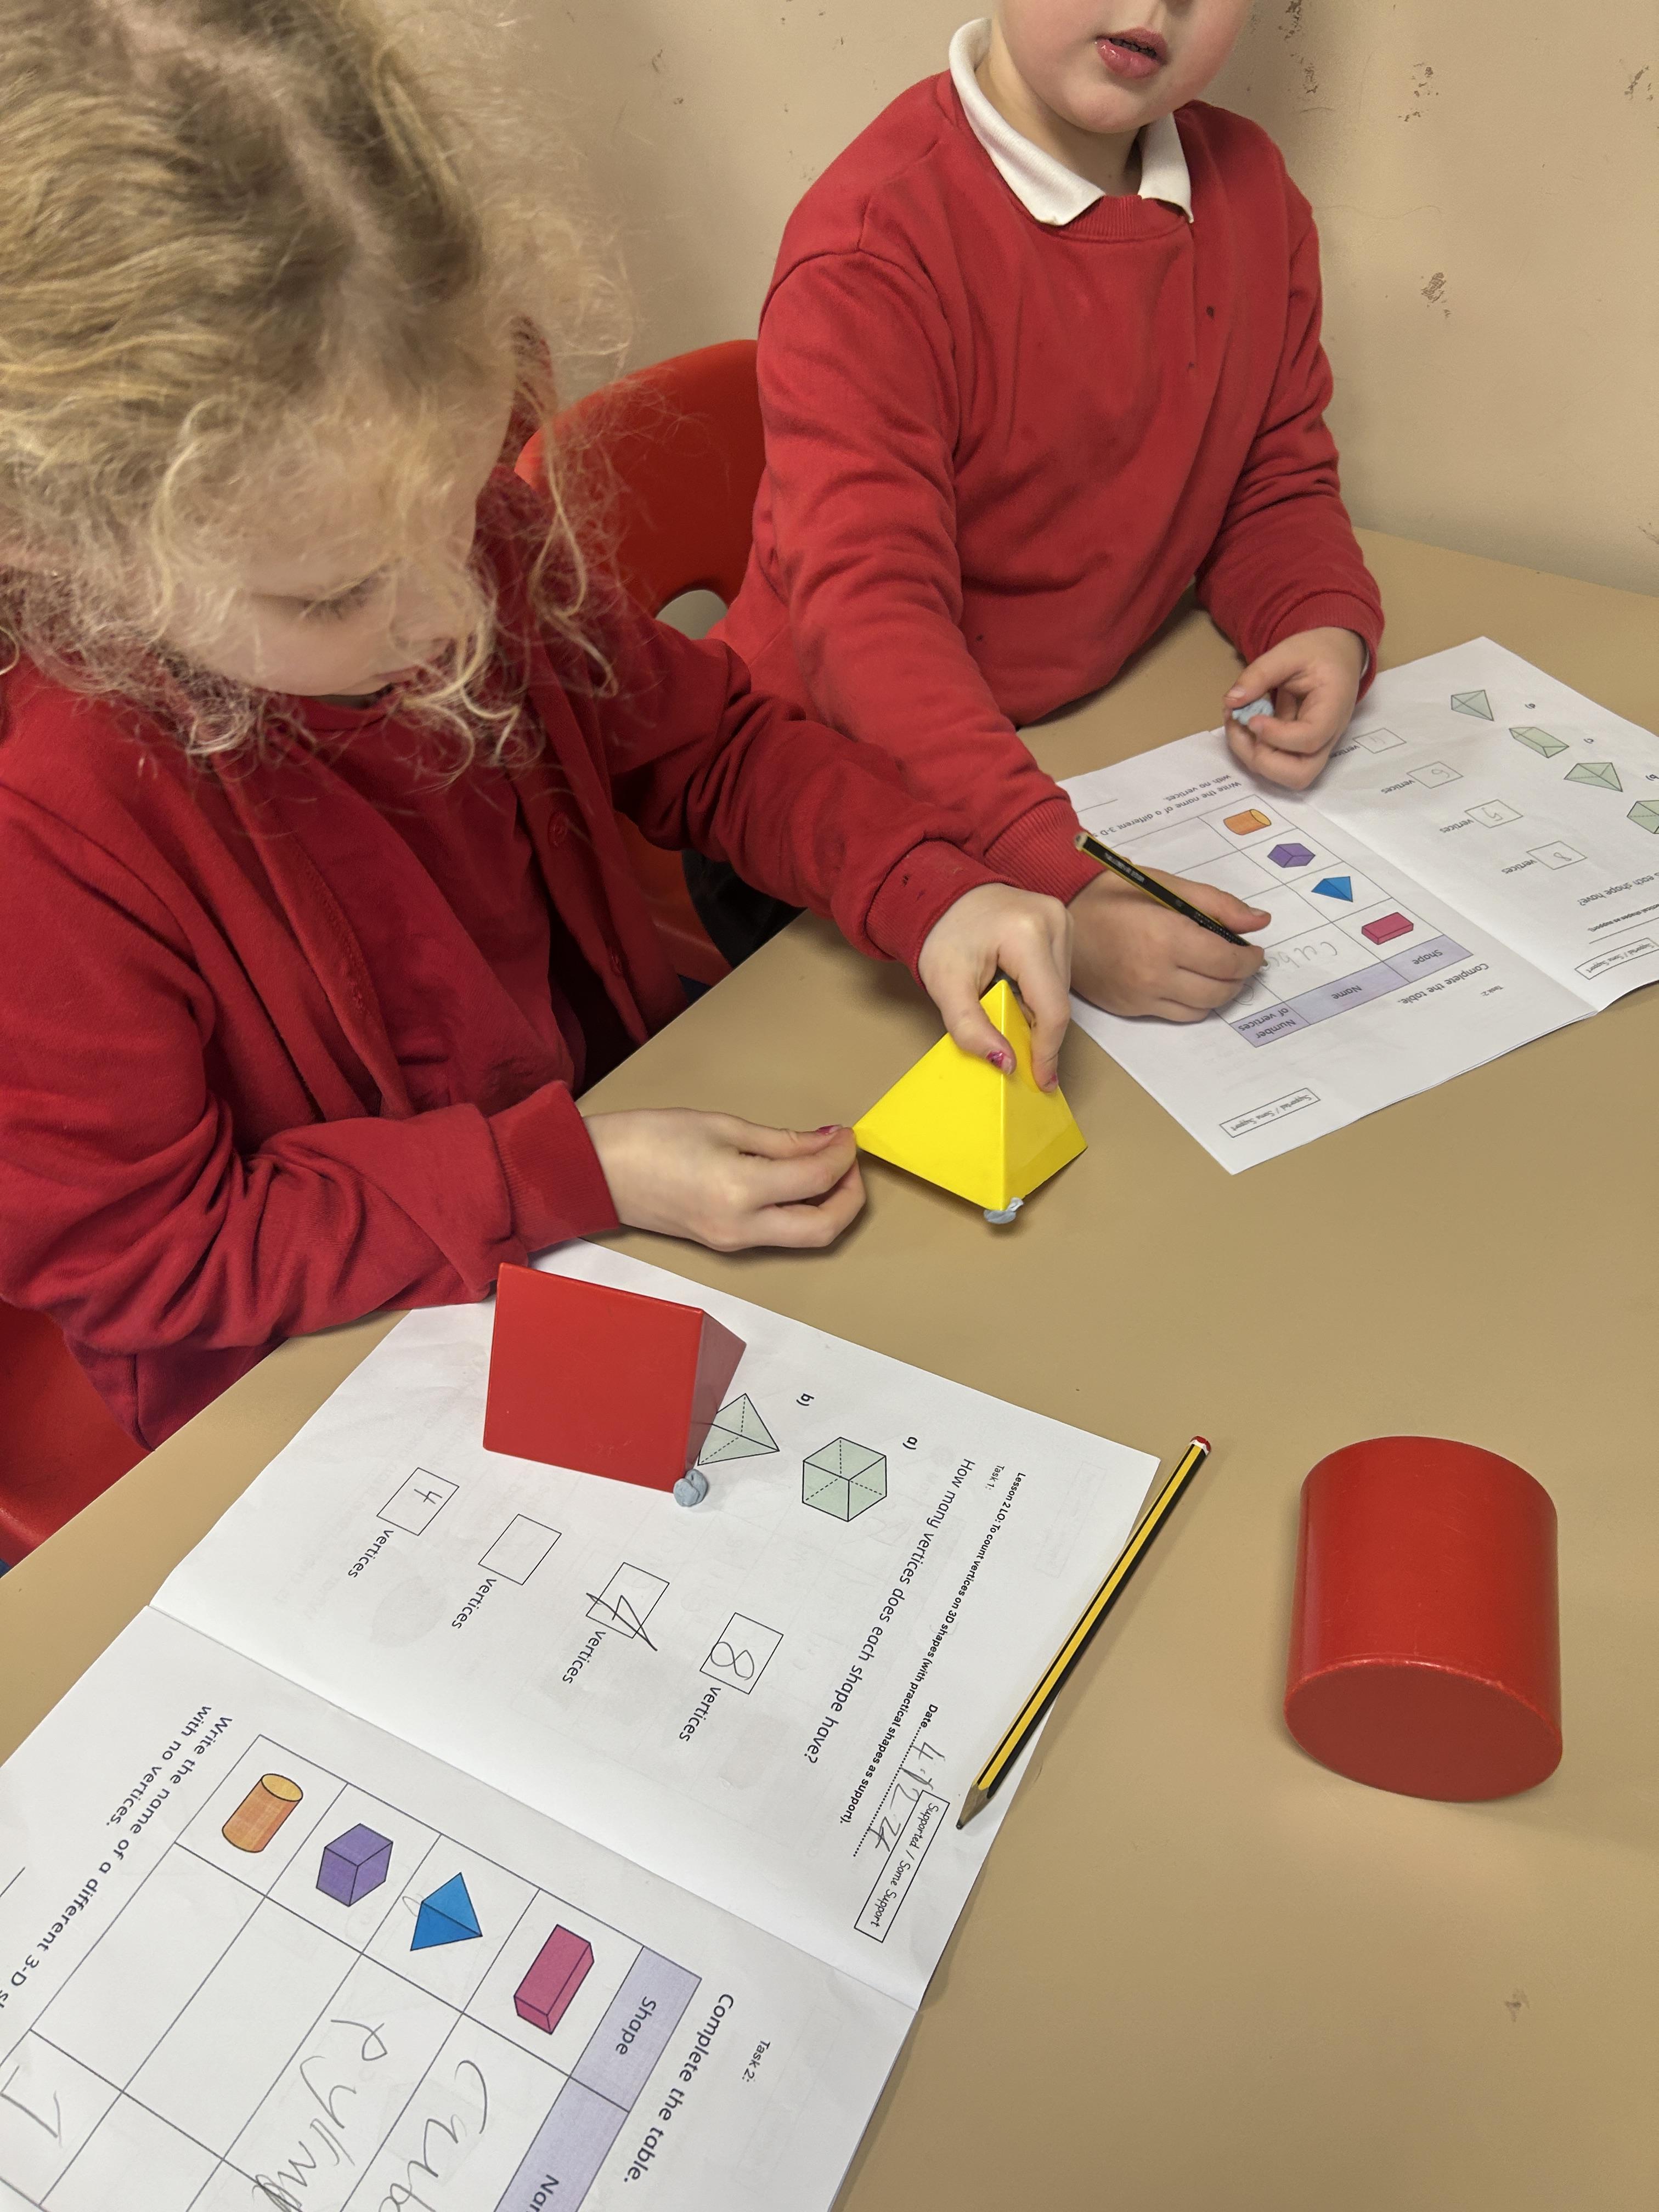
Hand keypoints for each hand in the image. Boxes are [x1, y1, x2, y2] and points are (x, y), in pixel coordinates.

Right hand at [582, 1110, 863, 1251]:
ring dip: (828, 1206)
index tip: (846, 1134)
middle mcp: (741, 1228)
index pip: (817, 1179)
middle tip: (849, 1161)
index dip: (842, 1155)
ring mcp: (732, 1242)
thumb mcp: (721, 1126)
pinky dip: (800, 1210)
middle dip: (850, 1197)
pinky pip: (778, 1234)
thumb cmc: (648, 1139)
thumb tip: (826, 1143)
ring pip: (805, 1238)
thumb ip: (781, 1141)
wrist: (596, 1172)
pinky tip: (797, 1180)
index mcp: (739, 1191)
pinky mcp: (724, 1244)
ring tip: (827, 1166)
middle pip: (823, 1229)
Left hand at [917, 882, 1071, 1090]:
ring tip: (1005, 1009)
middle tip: (1012, 1049)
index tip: (1041, 1081)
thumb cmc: (941, 936)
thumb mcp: (946, 987)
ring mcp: (1061, 918)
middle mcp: (1053, 920)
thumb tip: (1005, 1064)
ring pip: (1061, 989)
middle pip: (1058, 1000)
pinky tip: (1014, 992)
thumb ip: (971, 1028)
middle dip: (1037, 1032)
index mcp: (1027, 933)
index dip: (1047, 1051)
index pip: (1052, 1008)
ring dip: (1038, 1011)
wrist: (939, 895)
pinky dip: (1038, 993)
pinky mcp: (1061, 922)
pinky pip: (1058, 973)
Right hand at [1069, 868, 1265, 1020]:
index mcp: (1165, 937)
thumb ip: (1216, 904)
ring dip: (1219, 993)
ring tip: (1219, 973)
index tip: (1255, 951)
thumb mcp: (1166, 885)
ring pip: (1201, 1009)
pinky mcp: (1129, 1008)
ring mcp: (1140, 996)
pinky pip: (1175, 1015)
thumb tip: (1259, 921)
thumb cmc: (1112, 894)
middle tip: (1242, 962)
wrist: (1061, 915)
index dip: (1250, 959)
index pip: (1227, 962)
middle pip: (1219, 991)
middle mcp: (1154, 973)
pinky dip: (1193, 1002)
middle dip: (1240, 978)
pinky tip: (1190, 982)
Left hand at [1224, 627, 1365, 789]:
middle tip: (1242, 725)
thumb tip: (1231, 701)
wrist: (1336, 657)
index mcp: (1333, 708)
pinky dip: (1252, 749)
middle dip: (1261, 758)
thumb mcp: (1289, 651)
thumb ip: (1260, 673)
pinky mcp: (1297, 749)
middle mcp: (1328, 737)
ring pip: (1286, 776)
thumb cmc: (1317, 653)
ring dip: (1252, 756)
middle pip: (1300, 775)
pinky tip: (1241, 723)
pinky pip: (1276, 763)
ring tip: (1236, 723)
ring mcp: (1314, 748)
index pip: (1309, 739)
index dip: (1276, 736)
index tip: (1252, 718)